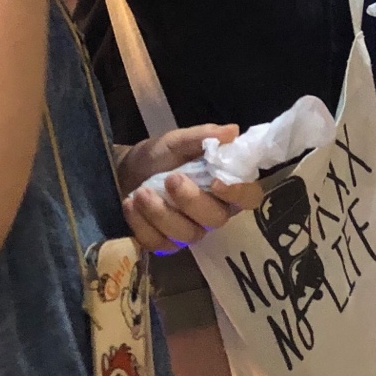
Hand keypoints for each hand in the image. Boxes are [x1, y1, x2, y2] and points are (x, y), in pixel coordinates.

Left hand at [119, 123, 263, 253]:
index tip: (215, 181)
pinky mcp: (166, 244)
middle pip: (216, 219)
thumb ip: (204, 136)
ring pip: (187, 234)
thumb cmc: (161, 155)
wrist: (126, 171)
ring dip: (161, 213)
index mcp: (226, 186)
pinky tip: (130, 204)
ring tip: (140, 191)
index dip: (237, 193)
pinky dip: (142, 225)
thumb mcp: (178, 140)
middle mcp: (214, 212)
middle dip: (191, 200)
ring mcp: (190, 231)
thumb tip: (232, 131)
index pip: (249, 197)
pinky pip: (159, 243)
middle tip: (170, 179)